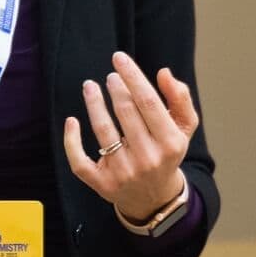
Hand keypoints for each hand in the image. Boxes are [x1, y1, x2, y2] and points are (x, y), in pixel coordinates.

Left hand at [62, 51, 197, 221]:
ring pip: (103, 131)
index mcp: (169, 143)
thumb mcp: (183, 128)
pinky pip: (80, 161)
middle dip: (115, 88)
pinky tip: (72, 121)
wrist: (155, 198)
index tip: (119, 58)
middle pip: (125, 113)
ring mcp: (123, 173)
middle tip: (110, 76)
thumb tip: (164, 73)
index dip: (132, 76)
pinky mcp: (102, 184)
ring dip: (94, 103)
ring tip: (89, 86)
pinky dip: (72, 140)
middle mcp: (147, 159)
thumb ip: (180, 98)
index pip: (148, 101)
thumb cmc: (166, 153)